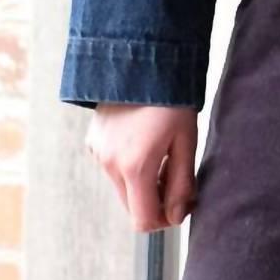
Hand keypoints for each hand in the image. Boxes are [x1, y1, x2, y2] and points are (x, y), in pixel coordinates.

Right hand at [86, 104, 199, 231]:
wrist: (140, 58)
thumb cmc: (172, 98)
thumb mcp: (186, 140)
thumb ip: (182, 184)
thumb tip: (176, 217)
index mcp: (136, 167)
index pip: (144, 221)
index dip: (165, 220)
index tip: (181, 203)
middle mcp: (110, 164)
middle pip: (132, 207)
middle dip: (155, 200)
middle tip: (176, 175)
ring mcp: (98, 153)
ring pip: (122, 188)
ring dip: (142, 183)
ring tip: (162, 153)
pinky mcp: (93, 142)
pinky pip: (112, 168)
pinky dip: (128, 166)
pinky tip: (143, 141)